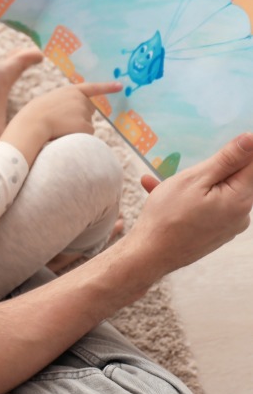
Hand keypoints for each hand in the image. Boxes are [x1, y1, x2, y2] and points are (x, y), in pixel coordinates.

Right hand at [21, 81, 121, 139]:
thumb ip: (62, 103)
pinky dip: (76, 137)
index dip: (107, 87)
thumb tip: (73, 117)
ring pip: (86, 124)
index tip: (120, 86)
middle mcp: (80, 100)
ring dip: (75, 128)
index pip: (93, 88)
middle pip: (89, 110)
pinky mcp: (85, 127)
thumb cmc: (34, 115)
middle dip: (81, 116)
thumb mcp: (48, 102)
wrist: (32, 124)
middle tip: (62, 121)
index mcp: (70, 90)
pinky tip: (63, 135)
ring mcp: (83, 113)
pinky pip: (85, 135)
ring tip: (57, 128)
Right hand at [126, 133, 252, 275]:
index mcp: (240, 199)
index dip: (237, 151)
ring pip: (216, 193)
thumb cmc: (168, 216)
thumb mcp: (194, 180)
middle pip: (233, 179)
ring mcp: (228, 226)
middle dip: (208, 170)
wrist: (151, 254)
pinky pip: (206, 208)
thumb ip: (226, 160)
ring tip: (161, 183)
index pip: (251, 164)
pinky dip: (188, 201)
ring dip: (192, 185)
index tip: (216, 153)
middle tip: (181, 170)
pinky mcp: (215, 233)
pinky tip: (161, 195)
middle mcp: (241, 214)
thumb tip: (252, 139)